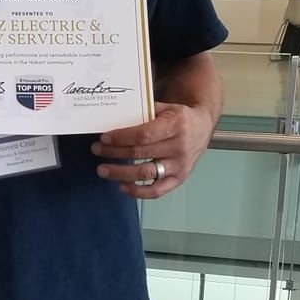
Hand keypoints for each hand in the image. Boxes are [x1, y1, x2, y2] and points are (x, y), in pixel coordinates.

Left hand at [90, 101, 214, 198]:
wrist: (203, 128)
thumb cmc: (179, 117)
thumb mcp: (165, 107)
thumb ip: (143, 112)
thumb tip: (112, 118)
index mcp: (175, 126)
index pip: (143, 135)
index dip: (121, 138)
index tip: (104, 138)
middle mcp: (178, 147)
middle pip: (140, 153)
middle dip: (114, 153)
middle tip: (96, 150)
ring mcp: (179, 165)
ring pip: (145, 173)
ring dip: (120, 173)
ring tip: (103, 170)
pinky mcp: (179, 179)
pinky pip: (157, 191)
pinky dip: (137, 192)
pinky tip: (122, 186)